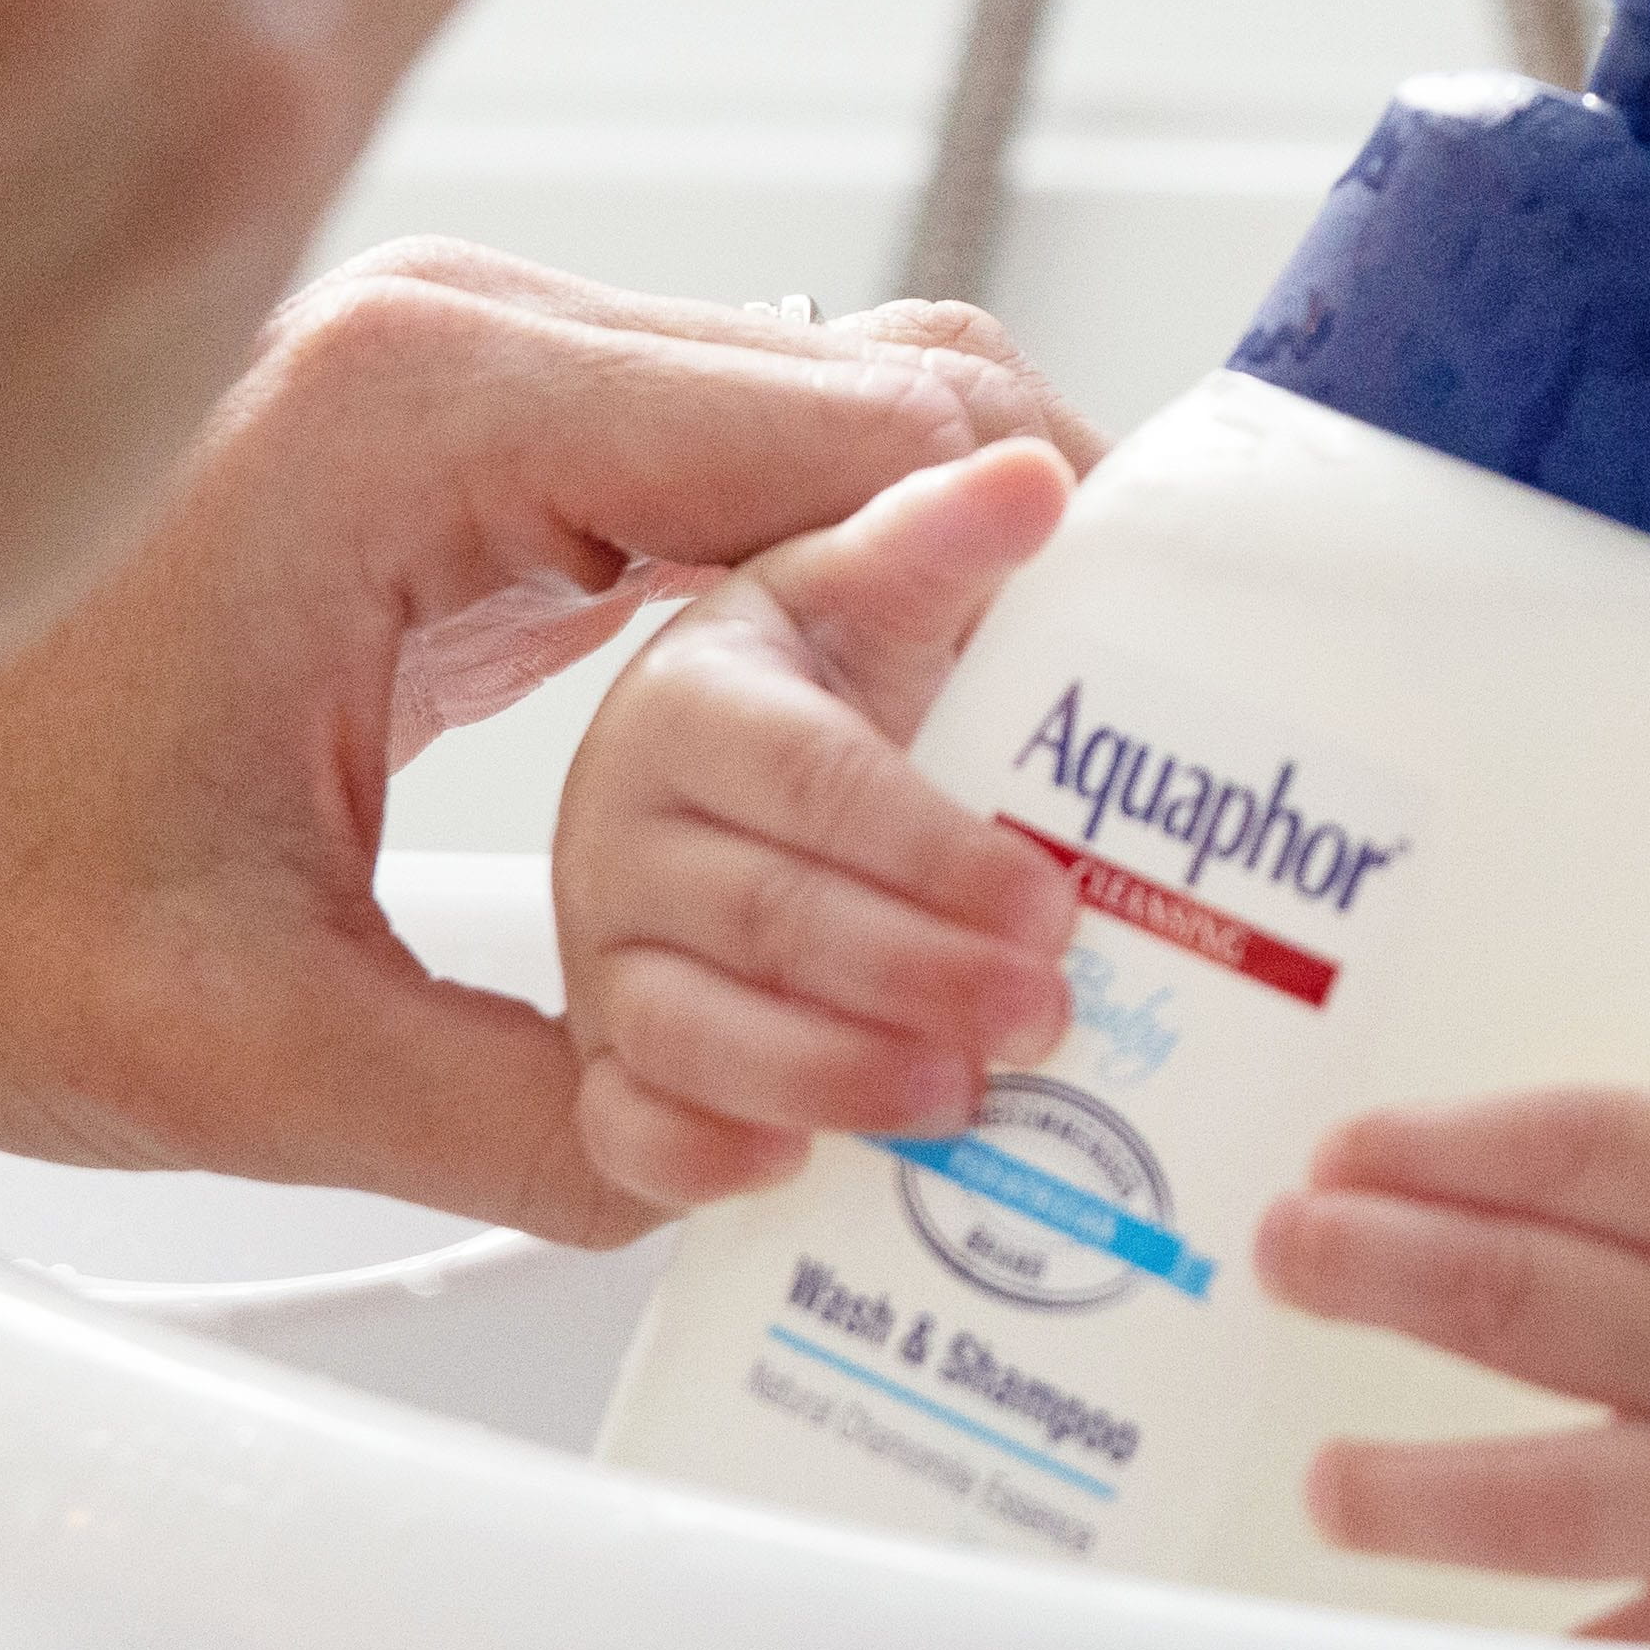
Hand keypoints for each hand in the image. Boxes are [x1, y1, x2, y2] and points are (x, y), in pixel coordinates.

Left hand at [0, 250, 1081, 1242]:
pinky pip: (705, 471)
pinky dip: (806, 596)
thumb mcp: (235, 1050)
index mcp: (429, 412)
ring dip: (918, 606)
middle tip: (1090, 809)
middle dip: (1023, 601)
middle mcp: (455, 339)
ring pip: (819, 422)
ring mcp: (442, 374)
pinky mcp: (425, 448)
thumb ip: (542, 1115)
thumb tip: (780, 1156)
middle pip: (894, 391)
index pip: (889, 423)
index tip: (1125, 756)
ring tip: (978, 811)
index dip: (1048, 592)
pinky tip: (826, 761)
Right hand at [550, 440, 1089, 1216]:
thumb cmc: (831, 695)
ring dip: (830, 1075)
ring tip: (957, 1098)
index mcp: (694, 701)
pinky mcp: (602, 1059)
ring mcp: (604, 950)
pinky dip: (695, 1159)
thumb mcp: (879, 596)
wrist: (765, 791)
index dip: (932, 850)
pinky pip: (614, 1129)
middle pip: (762, 914)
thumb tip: (1030, 483)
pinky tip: (790, 1166)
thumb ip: (941, 540)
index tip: (1048, 902)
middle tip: (1040, 1015)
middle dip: (913, 974)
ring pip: (685, 1029)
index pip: (811, 779)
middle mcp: (623, 827)